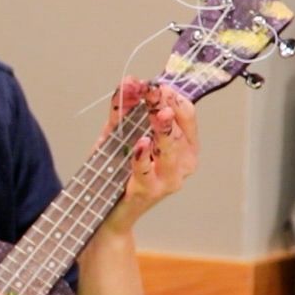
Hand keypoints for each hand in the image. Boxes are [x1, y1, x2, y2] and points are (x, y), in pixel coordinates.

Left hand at [99, 78, 198, 234]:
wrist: (107, 213)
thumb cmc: (119, 172)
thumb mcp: (120, 136)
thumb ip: (124, 110)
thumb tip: (129, 82)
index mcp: (185, 146)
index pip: (186, 115)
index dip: (172, 97)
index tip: (156, 83)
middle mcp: (183, 163)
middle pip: (180, 129)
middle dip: (165, 106)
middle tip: (154, 90)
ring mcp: (169, 179)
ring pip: (170, 150)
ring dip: (163, 129)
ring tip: (158, 112)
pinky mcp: (149, 192)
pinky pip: (147, 172)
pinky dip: (143, 156)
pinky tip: (140, 143)